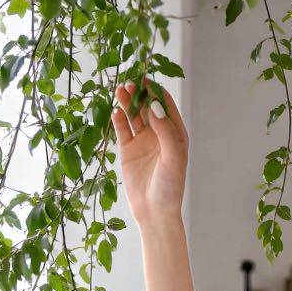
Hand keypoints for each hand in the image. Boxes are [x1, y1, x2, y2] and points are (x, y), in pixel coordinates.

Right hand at [110, 76, 188, 225]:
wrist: (154, 211)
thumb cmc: (169, 186)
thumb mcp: (173, 157)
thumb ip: (165, 130)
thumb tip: (153, 105)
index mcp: (176, 134)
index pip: (166, 105)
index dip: (156, 92)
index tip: (146, 79)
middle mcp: (159, 135)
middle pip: (148, 106)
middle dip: (140, 93)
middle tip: (130, 82)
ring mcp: (143, 141)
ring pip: (134, 115)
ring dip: (128, 102)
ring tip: (120, 90)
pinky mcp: (128, 150)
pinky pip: (122, 129)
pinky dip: (119, 119)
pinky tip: (115, 111)